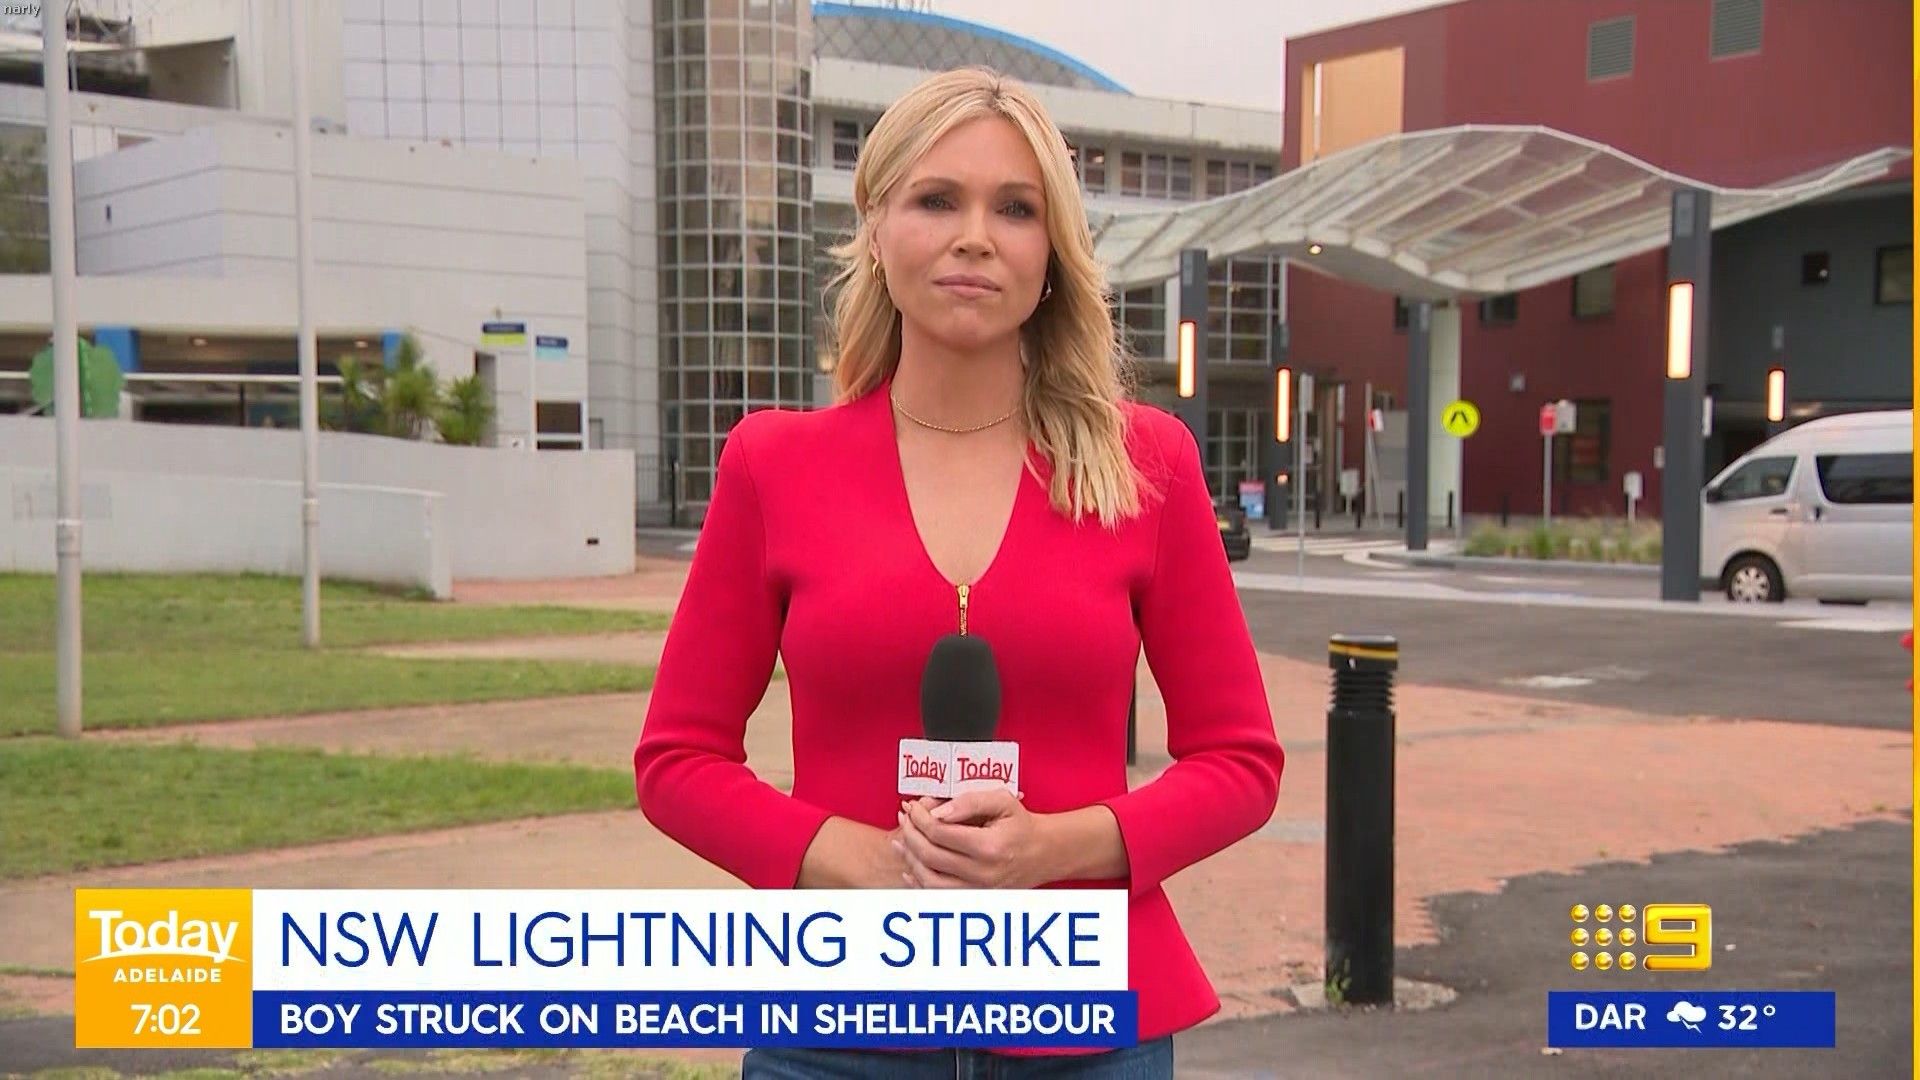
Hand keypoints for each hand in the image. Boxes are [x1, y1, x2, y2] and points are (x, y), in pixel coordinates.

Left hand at [892, 789, 1049, 889]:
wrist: (1042, 853)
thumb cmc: (1020, 824)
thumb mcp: (1001, 801)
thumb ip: (969, 801)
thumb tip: (936, 812)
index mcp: (990, 847)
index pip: (940, 832)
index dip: (920, 817)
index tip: (914, 805)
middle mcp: (983, 873)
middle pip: (929, 855)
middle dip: (910, 833)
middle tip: (904, 817)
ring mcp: (978, 890)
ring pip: (928, 880)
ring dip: (909, 858)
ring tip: (902, 838)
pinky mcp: (974, 898)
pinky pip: (937, 895)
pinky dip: (918, 881)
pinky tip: (910, 864)